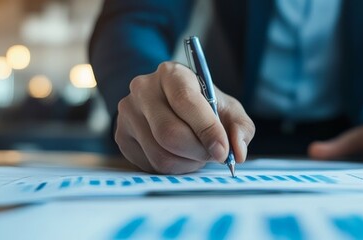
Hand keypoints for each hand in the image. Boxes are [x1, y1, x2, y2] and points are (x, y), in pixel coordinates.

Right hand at [114, 62, 254, 173]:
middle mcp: (143, 89)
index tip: (223, 151)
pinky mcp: (121, 136)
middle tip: (212, 154)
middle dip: (198, 152)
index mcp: (171, 73)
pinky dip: (172, 169)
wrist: (170, 104)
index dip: (207, 130)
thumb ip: (240, 128)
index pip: (186, 102)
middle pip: (169, 134)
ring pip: (160, 155)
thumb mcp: (228, 109)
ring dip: (187, 164)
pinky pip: (149, 165)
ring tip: (197, 154)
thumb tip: (237, 152)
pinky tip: (180, 157)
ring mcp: (127, 113)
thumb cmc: (203, 106)